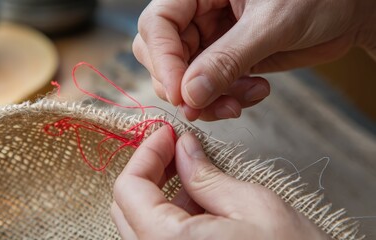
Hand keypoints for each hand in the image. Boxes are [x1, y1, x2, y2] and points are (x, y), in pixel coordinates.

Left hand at [111, 127, 329, 238]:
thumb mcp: (252, 206)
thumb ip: (206, 175)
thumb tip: (183, 146)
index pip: (129, 189)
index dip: (146, 153)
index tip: (167, 132)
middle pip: (127, 207)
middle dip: (149, 169)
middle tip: (176, 147)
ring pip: (141, 222)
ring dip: (160, 191)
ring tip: (193, 171)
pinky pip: (159, 238)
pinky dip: (171, 213)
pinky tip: (199, 200)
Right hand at [133, 0, 375, 120]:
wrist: (350, 10)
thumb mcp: (271, 23)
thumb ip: (228, 59)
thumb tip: (190, 95)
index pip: (158, 25)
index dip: (163, 61)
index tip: (182, 94)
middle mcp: (199, 13)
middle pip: (163, 56)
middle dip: (184, 87)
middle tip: (206, 107)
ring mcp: (212, 39)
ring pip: (186, 79)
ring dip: (209, 100)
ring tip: (243, 100)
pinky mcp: (227, 60)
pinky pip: (211, 88)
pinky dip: (228, 99)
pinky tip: (257, 92)